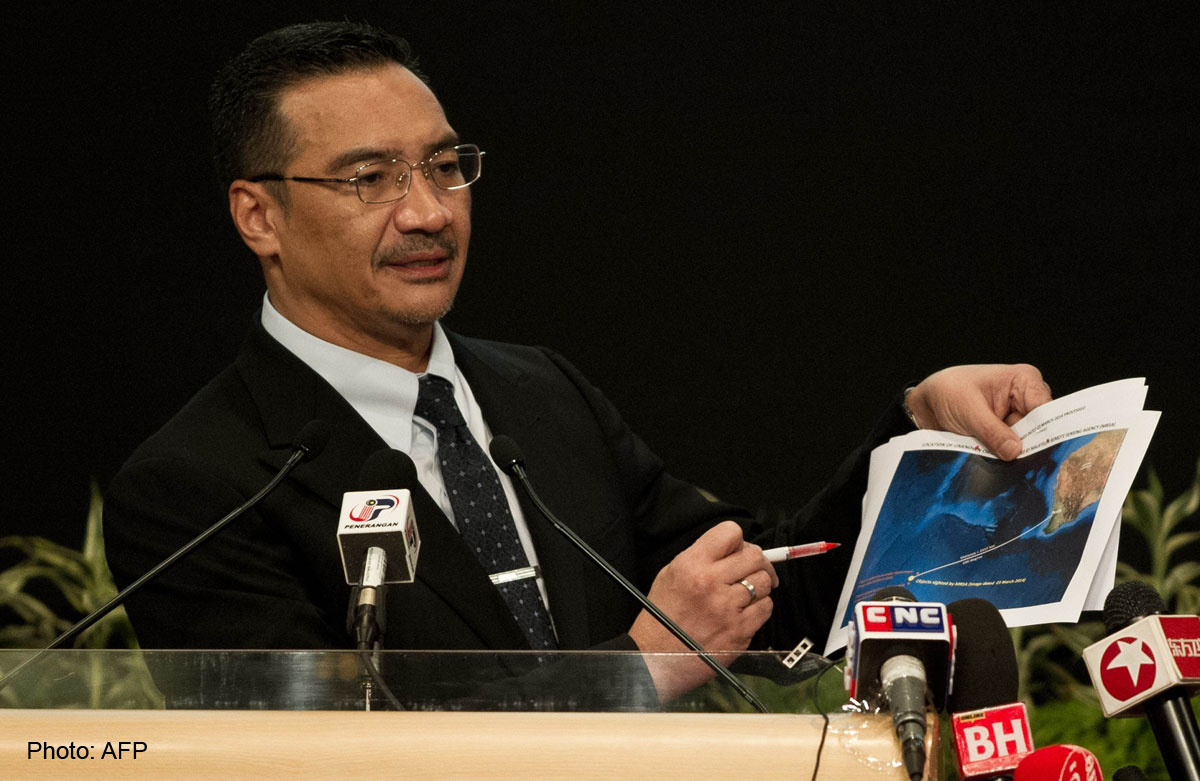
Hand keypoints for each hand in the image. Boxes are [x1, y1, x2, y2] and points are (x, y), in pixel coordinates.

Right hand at [629, 521, 777, 700]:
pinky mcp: (740, 631)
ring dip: (759, 585)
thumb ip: (702, 557)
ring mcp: (727, 608)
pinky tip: (744, 611)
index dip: (738, 540)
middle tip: (751, 569)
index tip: (738, 550)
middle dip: (756, 561)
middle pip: (754, 555)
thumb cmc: (662, 617)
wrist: (655, 658)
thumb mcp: (670, 574)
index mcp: (691, 564)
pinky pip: (766, 608)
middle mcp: (710, 582)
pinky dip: (760, 607)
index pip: (730, 532)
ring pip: (764, 582)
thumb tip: (735, 549)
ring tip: (745, 593)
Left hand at [905, 363, 1051, 460]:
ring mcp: (1018, 420)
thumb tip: (1015, 451)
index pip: (1046, 410)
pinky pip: (1013, 452)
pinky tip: (995, 466)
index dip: (1045, 432)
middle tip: (1015, 464)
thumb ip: (992, 431)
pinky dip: (1003, 460)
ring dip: (1012, 457)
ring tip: (997, 463)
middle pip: (1040, 431)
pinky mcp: (1008, 436)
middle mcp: (1027, 400)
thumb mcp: (967, 410)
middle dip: (1027, 449)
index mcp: (1024, 381)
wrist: (929, 403)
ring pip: (1027, 445)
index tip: (1035, 452)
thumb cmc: (948, 391)